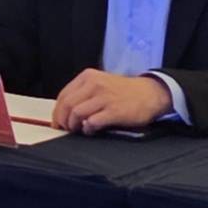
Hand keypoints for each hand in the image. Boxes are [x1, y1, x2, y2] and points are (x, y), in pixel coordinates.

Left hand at [52, 70, 175, 132]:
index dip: (57, 112)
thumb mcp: (101, 83)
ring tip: (79, 130)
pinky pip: (92, 122)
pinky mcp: (114, 111)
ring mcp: (104, 97)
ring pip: (76, 113)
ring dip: (74, 126)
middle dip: (62, 120)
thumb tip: (65, 112)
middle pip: (66, 105)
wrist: (150, 93)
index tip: (57, 122)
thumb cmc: (124, 92)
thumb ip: (84, 94)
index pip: (63, 95)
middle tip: (66, 129)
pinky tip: (91, 131)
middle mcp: (94, 84)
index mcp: (88, 76)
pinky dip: (88, 129)